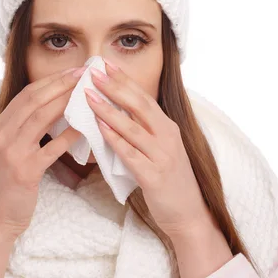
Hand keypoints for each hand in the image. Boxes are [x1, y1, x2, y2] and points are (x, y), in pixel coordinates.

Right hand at [0, 66, 85, 241]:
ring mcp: (12, 151)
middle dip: (61, 83)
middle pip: (34, 99)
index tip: (74, 70)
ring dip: (66, 101)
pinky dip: (69, 135)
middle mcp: (2, 133)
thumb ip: (27, 127)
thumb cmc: (9, 181)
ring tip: (87, 92)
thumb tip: (58, 106)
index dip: (52, 79)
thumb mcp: (12, 148)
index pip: (28, 93)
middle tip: (85, 74)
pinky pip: (52, 148)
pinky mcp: (25, 171)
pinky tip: (86, 127)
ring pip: (41, 117)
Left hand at [85, 60, 214, 240]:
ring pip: (133, 128)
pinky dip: (115, 140)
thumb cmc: (169, 180)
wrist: (187, 213)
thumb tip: (116, 113)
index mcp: (168, 128)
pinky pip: (130, 154)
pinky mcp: (154, 176)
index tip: (106, 64)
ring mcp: (162, 156)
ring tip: (89, 97)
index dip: (125, 80)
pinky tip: (100, 129)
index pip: (144, 97)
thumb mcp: (160, 149)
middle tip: (95, 73)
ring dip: (109, 110)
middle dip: (116, 87)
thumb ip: (143, 131)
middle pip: (140, 106)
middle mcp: (168, 137)